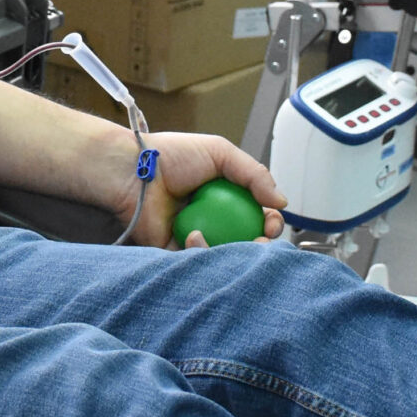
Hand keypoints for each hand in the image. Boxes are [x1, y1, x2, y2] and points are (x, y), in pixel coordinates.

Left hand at [124, 131, 286, 248]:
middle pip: (246, 240)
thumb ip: (254, 174)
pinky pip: (195, 262)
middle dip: (259, 245)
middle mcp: (213, 218)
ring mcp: (195, 236)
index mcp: (226, 197)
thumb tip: (283, 202)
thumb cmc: (172, 155)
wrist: (133, 168)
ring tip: (234, 243)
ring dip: (234, 253)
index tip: (271, 222)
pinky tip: (196, 236)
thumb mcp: (221, 153)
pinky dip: (202, 254)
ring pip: (224, 255)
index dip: (270, 222)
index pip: (257, 215)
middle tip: (260, 240)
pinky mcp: (173, 252)